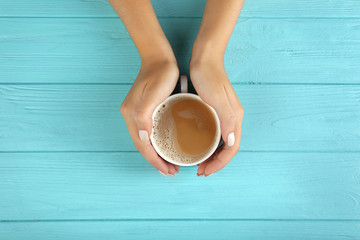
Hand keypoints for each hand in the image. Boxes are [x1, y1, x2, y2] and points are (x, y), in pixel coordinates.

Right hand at [120, 60, 179, 175]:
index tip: (167, 170)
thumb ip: (144, 117)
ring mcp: (137, 113)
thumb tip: (144, 139)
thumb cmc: (160, 75)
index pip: (142, 145)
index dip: (154, 160)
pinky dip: (157, 143)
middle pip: (143, 146)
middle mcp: (131, 116)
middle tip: (171, 171)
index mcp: (131, 115)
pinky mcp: (145, 110)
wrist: (159, 58)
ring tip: (170, 164)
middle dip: (156, 161)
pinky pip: (149, 132)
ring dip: (156, 154)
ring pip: (146, 141)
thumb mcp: (153, 95)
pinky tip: (165, 146)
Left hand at [190, 60, 243, 176]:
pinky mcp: (216, 110)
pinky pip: (216, 133)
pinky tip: (198, 145)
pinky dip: (209, 144)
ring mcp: (225, 114)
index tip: (206, 171)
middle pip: (228, 148)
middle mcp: (232, 118)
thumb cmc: (208, 76)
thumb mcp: (217, 98)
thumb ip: (227, 119)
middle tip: (200, 171)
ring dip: (212, 155)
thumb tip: (232, 142)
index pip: (232, 149)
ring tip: (199, 163)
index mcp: (235, 117)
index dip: (220, 163)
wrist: (205, 58)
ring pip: (222, 142)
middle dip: (216, 163)